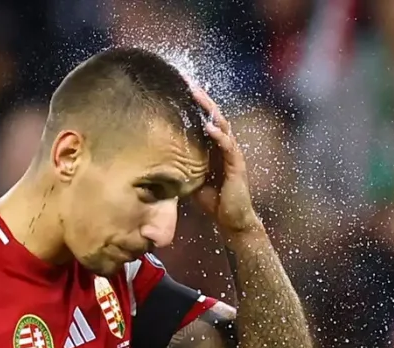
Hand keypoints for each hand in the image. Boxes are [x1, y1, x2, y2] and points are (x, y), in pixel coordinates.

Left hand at [189, 83, 260, 234]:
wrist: (232, 219)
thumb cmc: (213, 200)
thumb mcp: (191, 179)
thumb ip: (181, 166)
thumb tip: (156, 161)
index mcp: (213, 147)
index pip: (203, 119)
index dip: (193, 104)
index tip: (180, 88)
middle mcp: (224, 146)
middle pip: (213, 116)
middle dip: (201, 98)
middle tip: (187, 82)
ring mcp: (232, 154)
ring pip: (222, 125)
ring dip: (210, 110)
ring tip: (198, 96)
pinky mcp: (237, 165)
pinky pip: (228, 146)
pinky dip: (219, 135)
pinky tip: (209, 126)